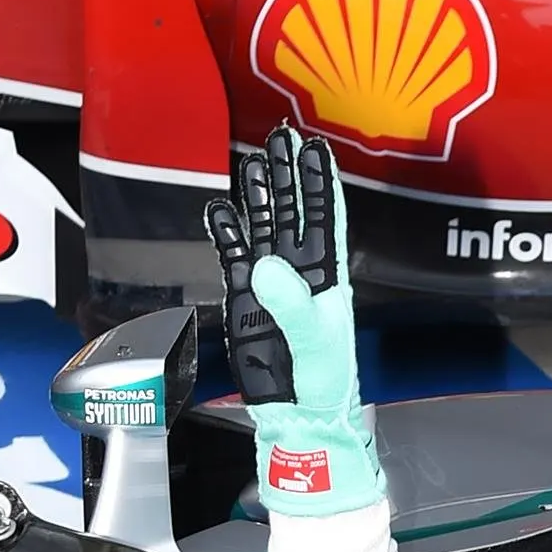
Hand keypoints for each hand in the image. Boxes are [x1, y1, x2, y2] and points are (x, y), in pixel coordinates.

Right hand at [203, 125, 382, 517]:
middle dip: (289, 176)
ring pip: (265, 229)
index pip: (328, 220)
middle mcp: (302, 274)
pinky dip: (228, 233)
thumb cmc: (324, 382)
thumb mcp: (317, 343)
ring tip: (253, 163)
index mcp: (330, 279)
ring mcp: (273, 284)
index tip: (317, 149)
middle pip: (295, 213)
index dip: (322, 184)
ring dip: (259, 196)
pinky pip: (235, 257)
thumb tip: (269, 267)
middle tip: (281, 137)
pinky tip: (220, 209)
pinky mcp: (246, 299)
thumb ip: (295, 305)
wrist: (298, 414)